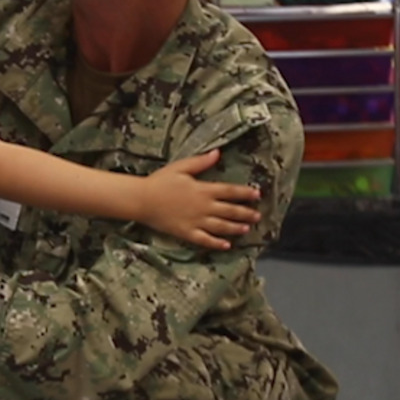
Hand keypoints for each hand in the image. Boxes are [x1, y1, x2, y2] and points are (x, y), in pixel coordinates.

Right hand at [137, 149, 261, 250]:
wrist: (142, 200)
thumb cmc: (160, 181)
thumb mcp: (181, 167)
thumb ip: (201, 162)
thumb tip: (218, 153)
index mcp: (203, 189)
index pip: (230, 191)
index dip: (245, 193)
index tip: (257, 195)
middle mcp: (203, 207)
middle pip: (230, 211)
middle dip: (246, 213)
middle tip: (258, 215)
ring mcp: (196, 221)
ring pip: (221, 227)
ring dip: (236, 228)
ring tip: (247, 229)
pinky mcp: (187, 233)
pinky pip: (205, 240)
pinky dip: (217, 244)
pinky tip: (227, 245)